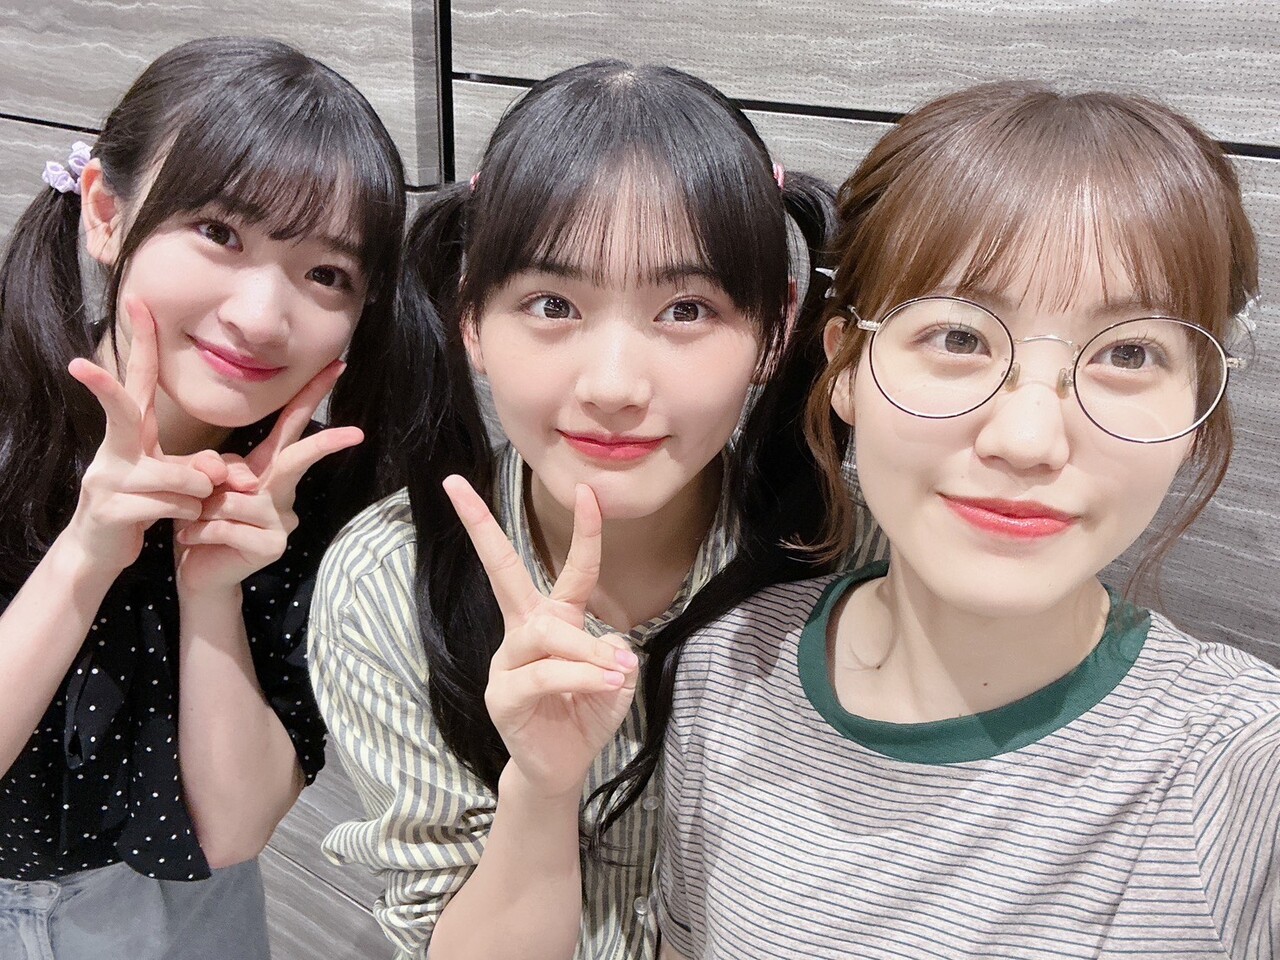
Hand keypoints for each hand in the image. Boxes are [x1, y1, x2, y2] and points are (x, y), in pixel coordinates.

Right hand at [65, 300, 226, 573]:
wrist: (101, 551)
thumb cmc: (143, 504)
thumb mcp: (175, 480)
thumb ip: (200, 467)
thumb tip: (219, 468)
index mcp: (130, 434)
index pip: (137, 380)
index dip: (140, 342)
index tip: (137, 301)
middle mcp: (114, 450)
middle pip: (120, 410)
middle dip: (103, 386)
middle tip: (78, 364)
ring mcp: (107, 480)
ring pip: (178, 476)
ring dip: (198, 492)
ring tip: (192, 504)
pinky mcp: (111, 511)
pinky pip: (173, 505)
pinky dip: (190, 513)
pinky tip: (181, 522)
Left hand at [174, 360, 362, 593]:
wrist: (196, 572)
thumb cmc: (199, 521)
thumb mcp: (201, 485)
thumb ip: (215, 468)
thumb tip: (242, 480)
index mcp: (268, 469)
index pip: (292, 425)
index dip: (312, 394)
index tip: (337, 367)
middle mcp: (282, 491)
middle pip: (300, 458)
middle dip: (326, 444)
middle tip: (356, 433)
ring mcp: (283, 519)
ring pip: (237, 496)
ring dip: (203, 508)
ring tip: (192, 521)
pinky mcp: (273, 545)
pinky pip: (228, 525)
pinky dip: (200, 531)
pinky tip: (191, 540)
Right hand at [444, 476, 639, 801]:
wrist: (560, 768)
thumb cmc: (584, 715)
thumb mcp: (615, 682)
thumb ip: (616, 657)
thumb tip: (608, 648)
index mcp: (554, 618)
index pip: (571, 569)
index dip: (584, 532)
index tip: (588, 490)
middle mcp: (525, 631)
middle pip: (502, 571)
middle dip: (481, 527)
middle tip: (456, 485)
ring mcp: (508, 661)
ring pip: (546, 633)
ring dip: (586, 651)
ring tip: (615, 672)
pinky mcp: (504, 695)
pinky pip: (544, 674)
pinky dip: (578, 677)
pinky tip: (602, 685)